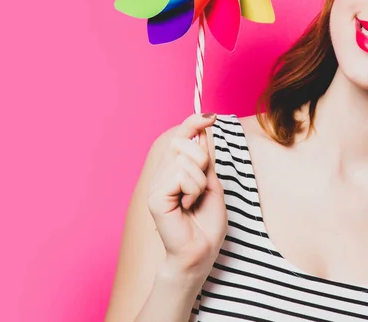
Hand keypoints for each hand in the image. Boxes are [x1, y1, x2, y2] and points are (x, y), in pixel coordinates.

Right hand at [147, 113, 226, 274]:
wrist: (200, 251)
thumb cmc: (206, 222)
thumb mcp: (212, 182)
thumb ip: (205, 157)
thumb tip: (204, 128)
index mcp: (175, 168)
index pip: (182, 136)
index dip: (194, 122)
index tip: (211, 115)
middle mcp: (163, 172)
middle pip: (186, 143)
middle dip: (203, 160)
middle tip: (202, 186)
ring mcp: (156, 183)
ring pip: (186, 160)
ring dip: (200, 181)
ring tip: (194, 201)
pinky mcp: (155, 196)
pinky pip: (181, 176)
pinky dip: (193, 190)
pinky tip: (186, 206)